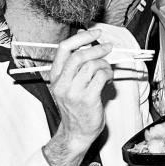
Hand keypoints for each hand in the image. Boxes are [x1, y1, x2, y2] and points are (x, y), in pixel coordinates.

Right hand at [48, 29, 113, 151]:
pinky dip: (109, 75)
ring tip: (107, 72)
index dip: (82, 37)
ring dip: (105, 65)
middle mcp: (61, 83)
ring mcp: (73, 92)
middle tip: (109, 47)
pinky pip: (101, 76)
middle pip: (79, 55)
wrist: (76, 133)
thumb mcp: (70, 84)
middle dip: (97, 48)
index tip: (95, 32)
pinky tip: (108, 81)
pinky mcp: (87, 99)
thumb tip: (89, 42)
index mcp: (55, 77)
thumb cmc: (77, 107)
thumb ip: (78, 65)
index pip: (64, 49)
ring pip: (92, 65)